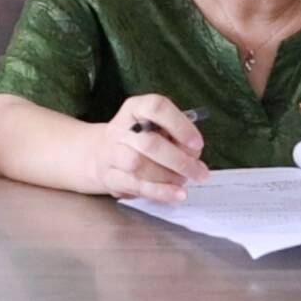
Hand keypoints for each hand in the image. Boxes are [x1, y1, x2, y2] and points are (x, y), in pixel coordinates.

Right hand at [91, 93, 209, 202]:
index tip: (197, 143)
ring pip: (138, 164)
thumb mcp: (157, 128)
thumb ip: (177, 137)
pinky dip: (161, 191)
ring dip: (168, 176)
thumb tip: (192, 154)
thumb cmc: (139, 139)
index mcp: (134, 109)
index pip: (156, 107)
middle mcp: (120, 129)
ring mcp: (111, 154)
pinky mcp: (111, 177)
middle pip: (148, 143)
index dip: (179, 125)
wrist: (100, 154)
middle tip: (199, 171)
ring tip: (183, 180)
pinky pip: (136, 186)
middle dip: (179, 160)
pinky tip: (177, 193)